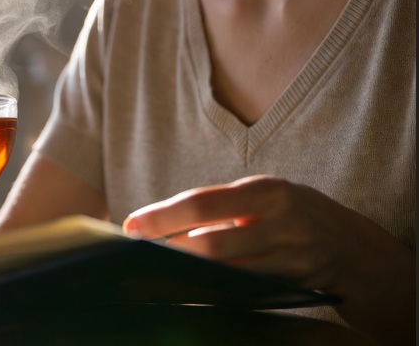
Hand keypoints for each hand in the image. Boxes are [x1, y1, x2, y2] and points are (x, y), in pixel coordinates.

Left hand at [122, 175, 414, 344]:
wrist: (352, 245)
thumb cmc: (288, 214)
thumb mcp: (261, 198)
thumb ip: (218, 209)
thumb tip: (159, 226)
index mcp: (266, 191)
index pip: (203, 203)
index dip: (163, 216)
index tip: (130, 226)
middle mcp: (281, 221)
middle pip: (213, 245)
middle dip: (169, 254)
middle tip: (136, 258)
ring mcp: (291, 257)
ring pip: (228, 274)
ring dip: (187, 277)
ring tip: (153, 276)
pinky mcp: (294, 284)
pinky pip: (244, 291)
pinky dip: (213, 291)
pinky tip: (188, 290)